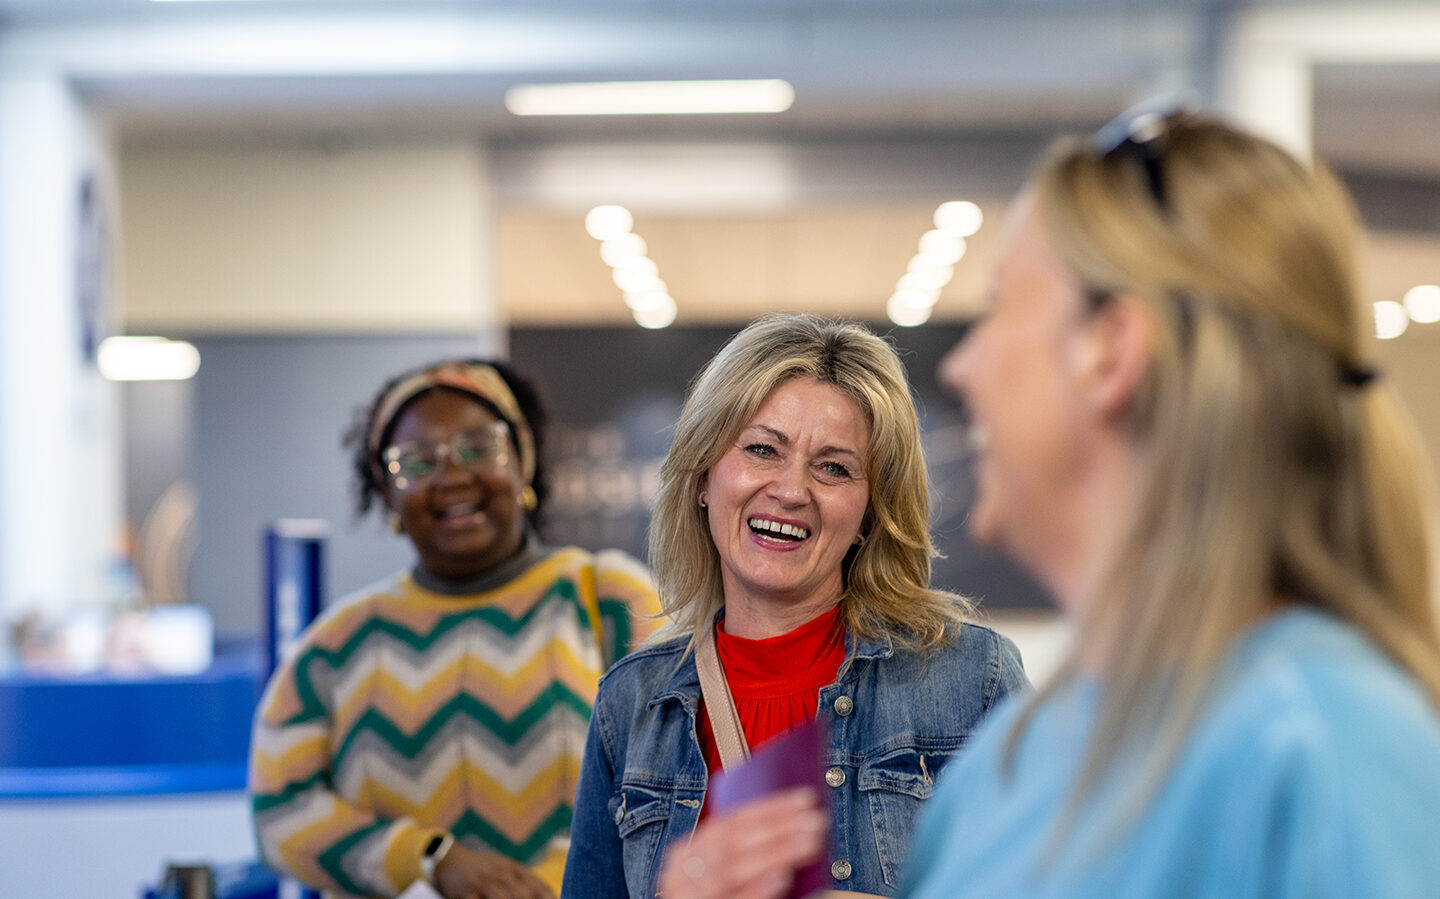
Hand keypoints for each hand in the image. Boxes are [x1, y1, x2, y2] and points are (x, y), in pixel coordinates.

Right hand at [432, 843, 554, 898]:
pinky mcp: (467, 890)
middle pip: (523, 893)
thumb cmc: (484, 870)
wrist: (451, 859)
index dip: (548, 897)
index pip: (538, 885)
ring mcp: (484, 881)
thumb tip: (548, 896)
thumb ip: (524, 883)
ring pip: (502, 897)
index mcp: (514, 869)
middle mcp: (502, 873)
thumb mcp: (505, 870)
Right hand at [658, 788, 826, 898]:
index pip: (731, 821)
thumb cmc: (718, 896)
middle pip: (732, 843)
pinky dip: (757, 888)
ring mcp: (690, 896)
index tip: (806, 798)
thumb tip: (792, 822)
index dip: (770, 807)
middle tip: (815, 820)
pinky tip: (783, 878)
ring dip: (775, 854)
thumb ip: (744, 850)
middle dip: (777, 828)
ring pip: (732, 870)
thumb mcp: (720, 870)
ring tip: (810, 843)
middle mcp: (682, 874)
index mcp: (686, 854)